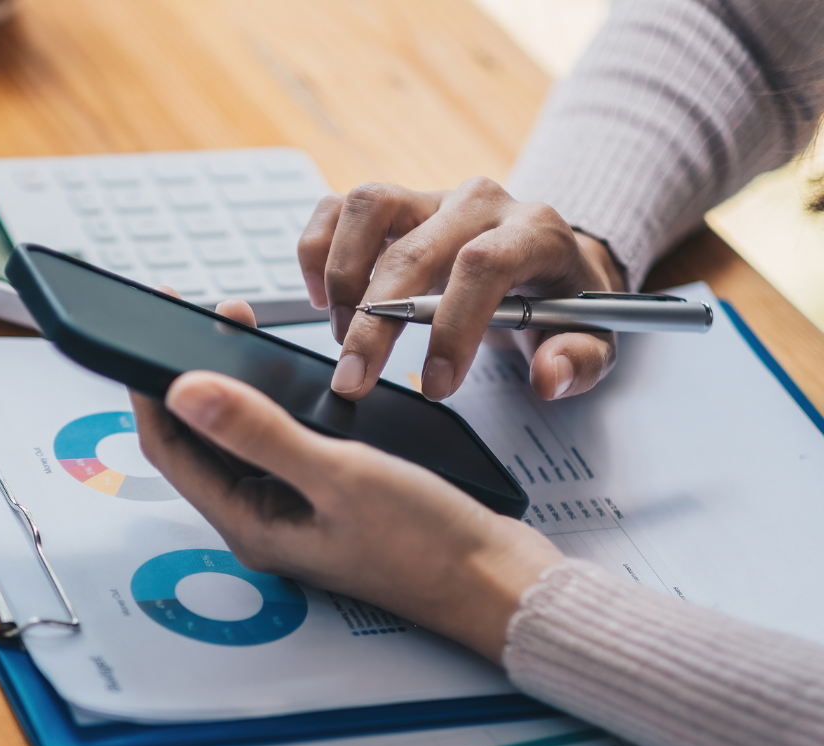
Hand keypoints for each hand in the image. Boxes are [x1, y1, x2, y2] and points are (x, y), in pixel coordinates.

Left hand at [133, 295, 561, 662]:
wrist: (498, 582)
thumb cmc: (428, 547)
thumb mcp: (340, 475)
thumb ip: (260, 431)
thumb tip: (185, 390)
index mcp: (250, 522)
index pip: (171, 448)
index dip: (150, 388)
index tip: (148, 330)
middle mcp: (264, 518)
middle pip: (201, 440)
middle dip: (193, 377)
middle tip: (207, 316)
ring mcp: (295, 509)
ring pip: (241, 438)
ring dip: (234, 386)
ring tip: (241, 331)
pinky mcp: (327, 498)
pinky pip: (281, 443)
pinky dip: (274, 403)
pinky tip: (291, 375)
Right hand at [298, 177, 623, 401]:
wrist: (550, 259)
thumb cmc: (563, 302)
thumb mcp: (593, 337)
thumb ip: (578, 360)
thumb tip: (547, 378)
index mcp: (535, 231)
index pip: (484, 265)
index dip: (452, 326)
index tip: (434, 385)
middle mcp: (479, 203)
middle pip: (414, 251)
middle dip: (374, 323)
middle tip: (354, 380)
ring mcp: (431, 197)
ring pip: (368, 207)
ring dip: (342, 278)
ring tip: (341, 333)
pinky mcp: (394, 204)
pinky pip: (338, 208)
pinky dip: (317, 250)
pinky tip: (321, 299)